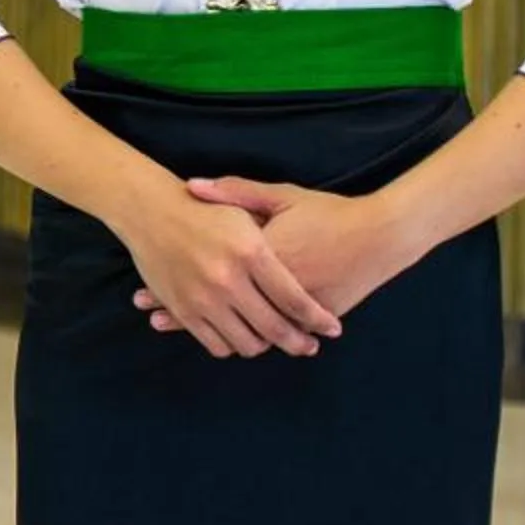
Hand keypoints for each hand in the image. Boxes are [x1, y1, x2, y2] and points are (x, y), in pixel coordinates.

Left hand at [133, 178, 424, 338]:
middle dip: (185, 317)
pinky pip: (275, 333)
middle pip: (221, 309)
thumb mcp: (281, 195)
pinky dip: (252, 336)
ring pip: (245, 329)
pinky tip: (230, 339)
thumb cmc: (328, 212)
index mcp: (260, 254)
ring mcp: (294, 306)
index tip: (144, 295)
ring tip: (182, 330)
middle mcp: (273, 286)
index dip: (175, 286)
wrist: (381, 236)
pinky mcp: (314, 319)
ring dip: (214, 332)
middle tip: (153, 319)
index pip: (208, 276)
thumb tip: (192, 185)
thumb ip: (234, 192)